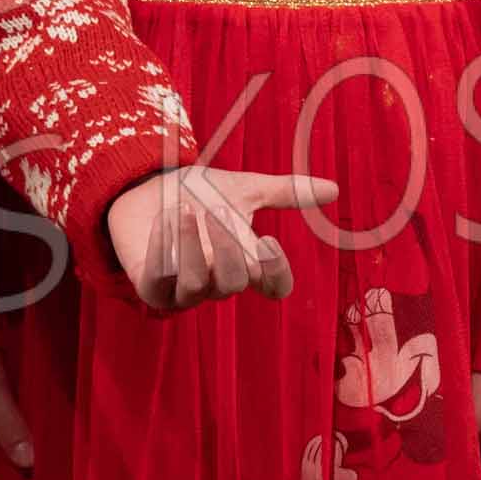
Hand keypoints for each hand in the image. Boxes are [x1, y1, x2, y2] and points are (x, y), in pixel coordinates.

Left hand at [104, 165, 336, 313]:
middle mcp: (217, 282)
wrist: (146, 189)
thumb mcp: (243, 189)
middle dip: (228, 247)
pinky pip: (158, 281)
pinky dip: (163, 247)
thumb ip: (285, 192)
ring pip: (197, 285)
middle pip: (235, 283)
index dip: (276, 273)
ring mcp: (183, 290)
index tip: (267, 241)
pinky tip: (163, 218)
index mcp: (245, 262)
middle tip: (216, 211)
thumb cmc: (199, 196)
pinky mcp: (152, 288)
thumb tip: (334, 189)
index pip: (274, 287)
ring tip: (184, 210)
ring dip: (194, 246)